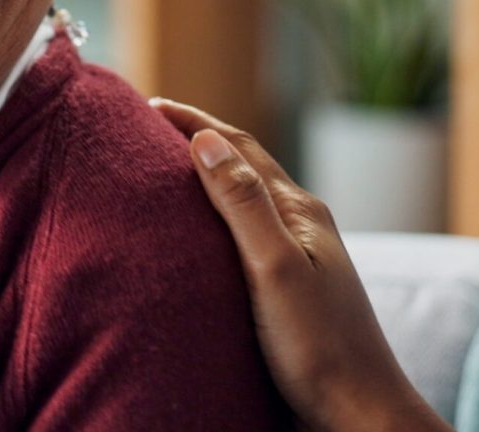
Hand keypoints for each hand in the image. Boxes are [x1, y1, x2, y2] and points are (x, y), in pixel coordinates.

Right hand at [152, 99, 452, 431]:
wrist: (359, 416)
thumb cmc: (321, 348)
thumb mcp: (276, 268)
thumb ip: (242, 203)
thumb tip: (206, 139)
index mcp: (298, 210)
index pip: (240, 147)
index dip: (194, 122)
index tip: (149, 106)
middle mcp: (298, 224)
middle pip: (243, 164)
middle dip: (198, 139)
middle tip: (148, 128)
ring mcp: (295, 254)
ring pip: (243, 198)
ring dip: (206, 175)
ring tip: (163, 170)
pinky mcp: (285, 285)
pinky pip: (243, 232)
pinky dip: (213, 216)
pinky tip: (194, 232)